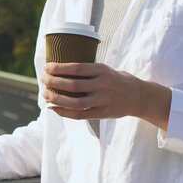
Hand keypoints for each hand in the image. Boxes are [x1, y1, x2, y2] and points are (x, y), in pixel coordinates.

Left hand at [41, 62, 171, 129]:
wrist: (139, 96)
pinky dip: (64, 112)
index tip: (47, 67)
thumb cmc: (115, 80)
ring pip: (74, 102)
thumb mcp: (104, 69)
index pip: (76, 68)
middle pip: (72, 85)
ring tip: (45, 95)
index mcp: (102, 70)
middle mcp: (102, 85)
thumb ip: (86, 70)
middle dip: (53, 82)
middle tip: (43, 80)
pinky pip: (80, 114)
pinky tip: (53, 108)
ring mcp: (102, 100)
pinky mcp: (102, 113)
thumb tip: (58, 69)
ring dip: (56, 99)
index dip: (59, 68)